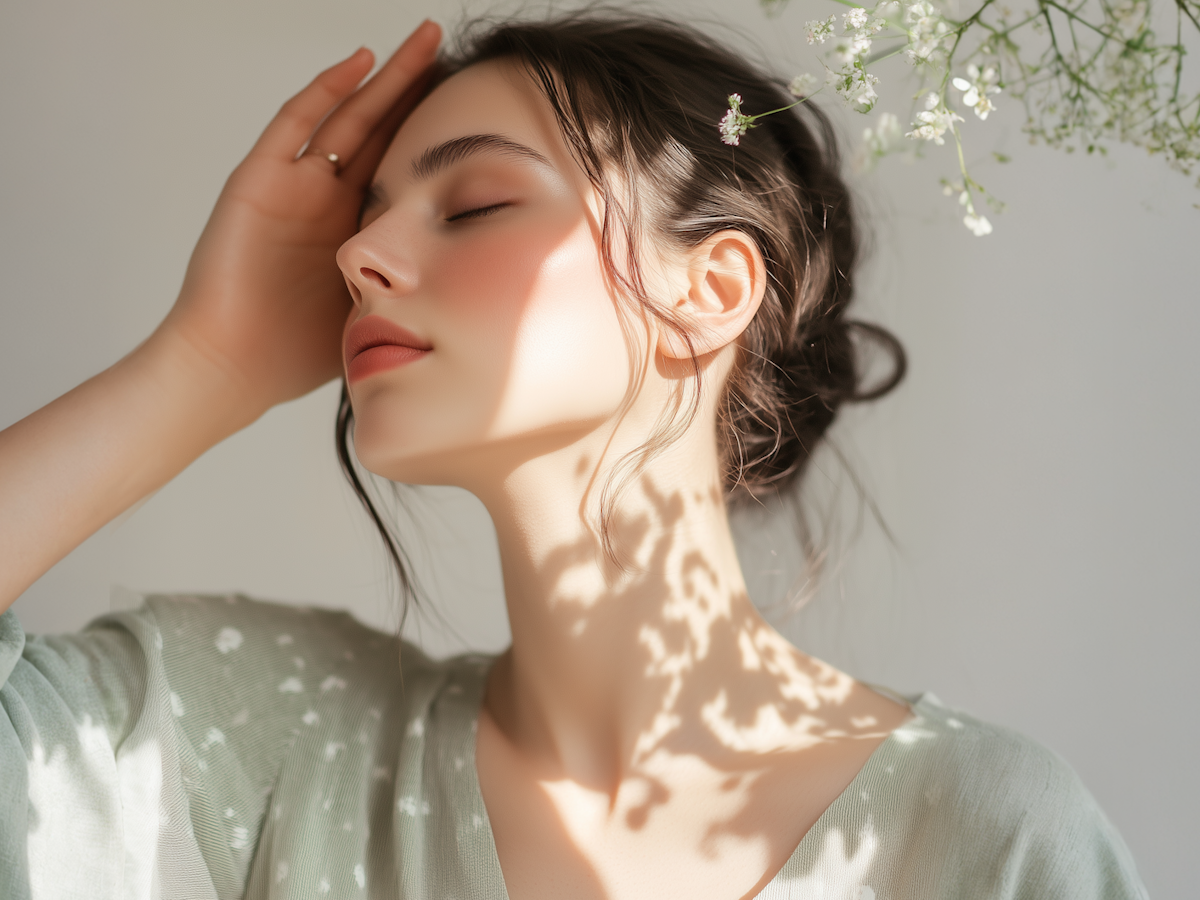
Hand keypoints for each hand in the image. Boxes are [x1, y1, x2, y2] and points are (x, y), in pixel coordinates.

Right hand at [157, 21, 441, 419]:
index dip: (430, 136)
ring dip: (384, 77)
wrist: (232, 366)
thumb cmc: (295, 354)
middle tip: (448, 50)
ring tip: (422, 41)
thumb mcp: (371, 314)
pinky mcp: (259, 181)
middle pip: (378, 129)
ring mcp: (293, 185)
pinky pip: (295, 125)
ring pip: (347, 116)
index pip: (400, 167)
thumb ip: (409, 295)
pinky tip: (361, 63)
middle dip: (413, 89)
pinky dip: (327, 90)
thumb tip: (476, 304)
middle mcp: (325, 199)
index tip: (472, 110)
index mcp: (354, 229)